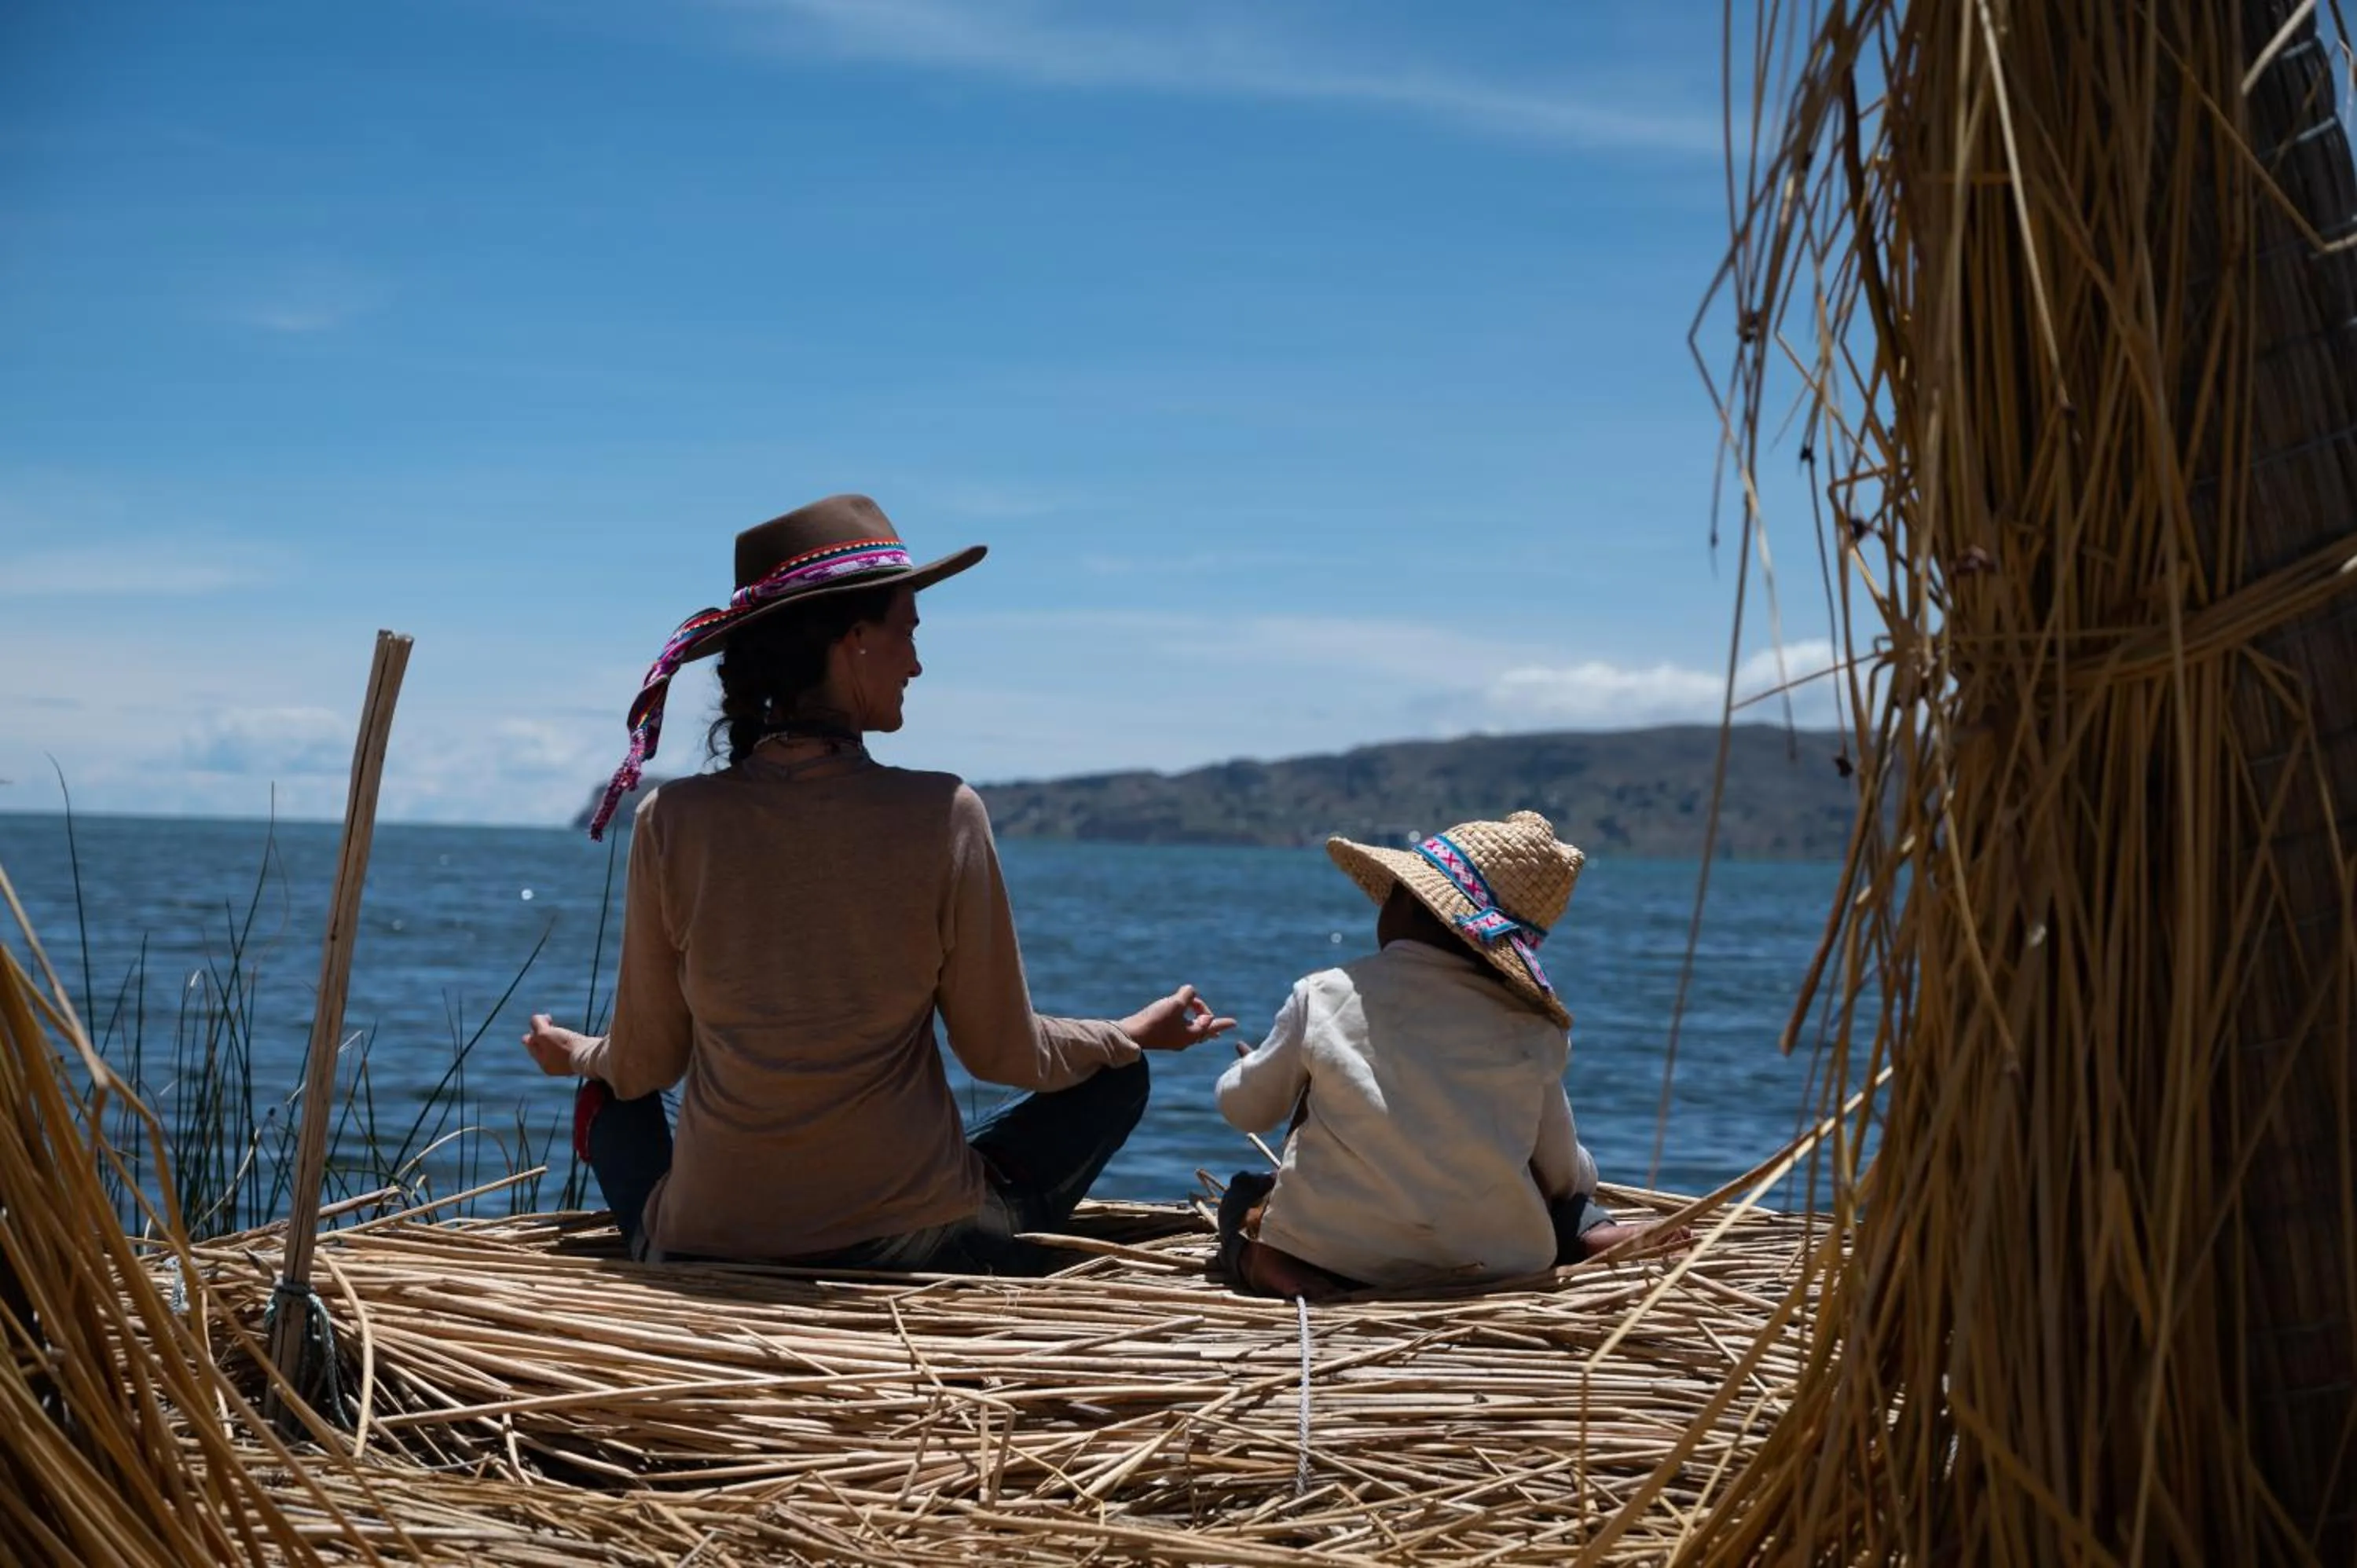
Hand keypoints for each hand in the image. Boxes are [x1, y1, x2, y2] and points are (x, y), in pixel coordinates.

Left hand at [522, 1012, 599, 1077]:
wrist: (592, 1054)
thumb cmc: (566, 1046)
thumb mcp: (544, 1033)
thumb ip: (536, 1024)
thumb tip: (536, 1019)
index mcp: (544, 1064)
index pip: (531, 1045)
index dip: (533, 1030)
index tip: (543, 1020)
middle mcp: (556, 1067)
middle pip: (543, 1046)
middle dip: (544, 1033)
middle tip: (549, 1020)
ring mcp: (569, 1063)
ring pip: (556, 1046)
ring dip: (556, 1035)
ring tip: (560, 1028)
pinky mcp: (581, 1058)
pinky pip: (569, 1048)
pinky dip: (567, 1040)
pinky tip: (571, 1035)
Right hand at [1119, 984, 1235, 1052]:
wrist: (1131, 1034)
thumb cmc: (1155, 1021)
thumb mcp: (1175, 1003)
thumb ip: (1187, 995)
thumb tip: (1189, 992)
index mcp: (1192, 1035)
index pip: (1210, 1023)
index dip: (1220, 1020)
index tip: (1235, 1023)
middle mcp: (1185, 1040)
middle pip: (1204, 1030)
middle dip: (1213, 1026)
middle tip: (1225, 1026)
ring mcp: (1173, 1039)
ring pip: (1193, 1031)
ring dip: (1200, 1024)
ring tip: (1207, 1024)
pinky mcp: (1162, 1036)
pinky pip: (1181, 1030)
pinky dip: (1186, 1023)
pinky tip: (1184, 1021)